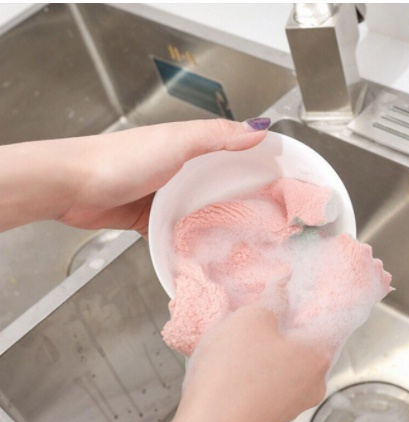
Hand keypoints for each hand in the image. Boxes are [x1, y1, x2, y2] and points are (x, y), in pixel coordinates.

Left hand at [0, 118, 268, 235]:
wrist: (73, 186)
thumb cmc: (120, 160)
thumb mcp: (176, 142)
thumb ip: (216, 137)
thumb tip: (259, 128)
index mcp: (190, 146)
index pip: (232, 150)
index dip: (257, 161)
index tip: (283, 178)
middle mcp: (181, 170)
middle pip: (218, 184)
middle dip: (241, 198)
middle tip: (269, 218)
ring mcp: (166, 196)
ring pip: (200, 210)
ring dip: (216, 222)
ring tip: (243, 240)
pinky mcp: (151, 219)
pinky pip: (178, 231)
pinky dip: (189, 240)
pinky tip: (204, 252)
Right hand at [125, 305, 331, 421]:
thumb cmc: (232, 372)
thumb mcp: (252, 319)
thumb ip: (274, 298)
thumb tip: (284, 286)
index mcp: (318, 355)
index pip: (329, 318)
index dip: (310, 299)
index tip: (293, 289)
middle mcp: (314, 383)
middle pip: (305, 341)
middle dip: (283, 323)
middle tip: (259, 309)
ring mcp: (293, 404)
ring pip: (285, 362)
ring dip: (267, 347)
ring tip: (240, 335)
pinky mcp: (270, 417)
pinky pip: (270, 382)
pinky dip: (257, 369)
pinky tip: (233, 363)